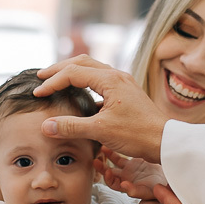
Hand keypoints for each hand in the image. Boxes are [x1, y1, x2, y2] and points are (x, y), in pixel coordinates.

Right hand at [35, 56, 167, 162]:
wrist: (165, 141)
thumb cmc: (138, 134)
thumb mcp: (101, 131)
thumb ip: (72, 127)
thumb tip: (45, 125)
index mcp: (110, 80)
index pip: (73, 73)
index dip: (52, 82)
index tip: (38, 93)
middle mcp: (117, 76)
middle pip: (82, 62)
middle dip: (60, 68)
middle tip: (41, 76)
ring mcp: (123, 83)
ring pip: (92, 69)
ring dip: (72, 73)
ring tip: (57, 80)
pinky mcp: (126, 93)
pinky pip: (101, 81)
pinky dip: (85, 84)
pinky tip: (79, 97)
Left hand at [96, 146, 166, 200]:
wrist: (174, 177)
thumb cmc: (163, 187)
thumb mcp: (151, 191)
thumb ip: (137, 191)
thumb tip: (124, 188)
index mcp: (129, 186)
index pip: (114, 184)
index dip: (108, 179)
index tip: (108, 171)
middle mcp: (128, 178)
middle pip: (110, 174)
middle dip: (102, 168)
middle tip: (96, 161)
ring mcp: (130, 169)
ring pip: (114, 164)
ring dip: (107, 158)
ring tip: (102, 149)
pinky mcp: (134, 161)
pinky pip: (121, 156)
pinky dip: (114, 151)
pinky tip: (110, 145)